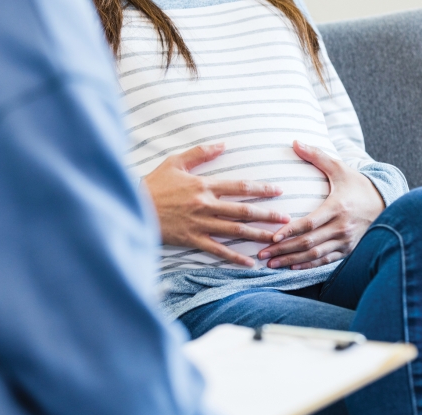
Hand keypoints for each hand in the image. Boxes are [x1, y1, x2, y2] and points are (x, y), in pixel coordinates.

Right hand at [143, 144, 289, 266]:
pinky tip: (251, 263)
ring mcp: (200, 224)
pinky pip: (218, 250)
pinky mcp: (192, 240)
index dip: (261, 188)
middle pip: (243, 210)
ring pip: (235, 231)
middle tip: (287, 218)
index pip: (240, 186)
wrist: (134, 207)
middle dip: (267, 214)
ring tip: (276, 238)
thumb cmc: (154, 184)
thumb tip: (223, 144)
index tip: (279, 190)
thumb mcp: (175, 162)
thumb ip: (200, 153)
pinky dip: (235, 258)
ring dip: (257, 234)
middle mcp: (206, 205)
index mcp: (204, 185)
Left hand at [258, 141, 384, 269]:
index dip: (290, 231)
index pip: (310, 223)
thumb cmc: (358, 185)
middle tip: (262, 253)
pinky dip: (307, 265)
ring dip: (291, 260)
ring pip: (314, 255)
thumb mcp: (340, 168)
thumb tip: (294, 142)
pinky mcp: (347, 250)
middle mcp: (341, 227)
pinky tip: (291, 266)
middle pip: (308, 242)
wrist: (384, 203)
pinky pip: (324, 261)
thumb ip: (316, 156)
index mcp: (337, 207)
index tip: (272, 236)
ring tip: (271, 263)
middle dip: (283, 249)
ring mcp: (345, 241)